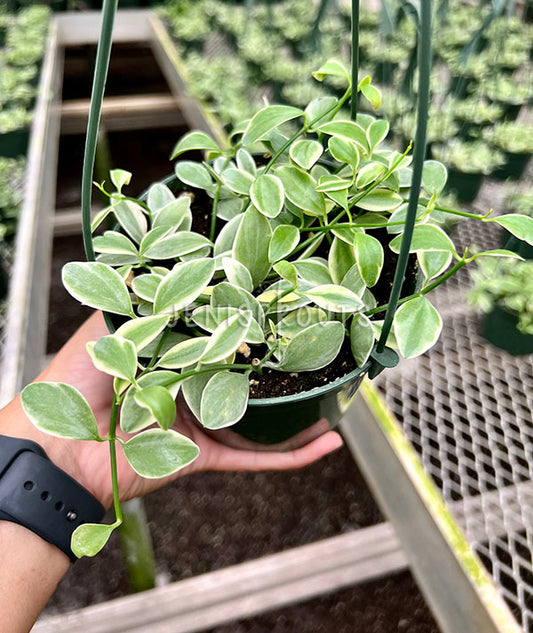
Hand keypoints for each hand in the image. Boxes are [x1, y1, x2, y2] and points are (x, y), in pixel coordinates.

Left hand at [1, 312, 342, 508]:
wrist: (59, 447)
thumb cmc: (76, 381)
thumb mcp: (108, 327)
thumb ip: (137, 301)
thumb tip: (161, 265)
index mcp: (173, 354)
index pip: (222, 335)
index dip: (252, 322)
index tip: (285, 303)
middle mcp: (192, 386)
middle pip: (248, 376)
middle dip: (285, 365)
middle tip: (323, 345)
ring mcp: (201, 423)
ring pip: (260, 418)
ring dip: (301, 412)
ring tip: (339, 395)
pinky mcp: (205, 456)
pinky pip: (253, 458)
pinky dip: (290, 455)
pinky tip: (326, 443)